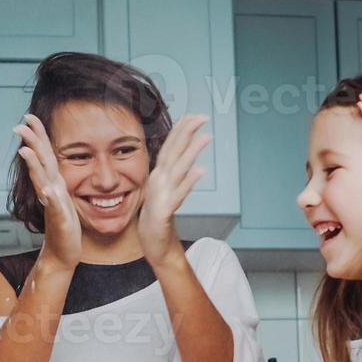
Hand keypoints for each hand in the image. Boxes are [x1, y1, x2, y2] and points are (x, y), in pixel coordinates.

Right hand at [14, 113, 81, 270]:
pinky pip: (56, 206)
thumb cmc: (64, 227)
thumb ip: (54, 183)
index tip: (29, 117)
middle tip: (18, 126)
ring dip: (34, 166)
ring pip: (43, 181)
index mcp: (53, 183)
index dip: (38, 136)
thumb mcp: (62, 199)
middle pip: (39, 163)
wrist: (63, 254)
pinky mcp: (60, 220)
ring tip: (26, 151)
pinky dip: (51, 197)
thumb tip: (49, 169)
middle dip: (31, 143)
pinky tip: (46, 189)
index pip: (44, 155)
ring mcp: (53, 205)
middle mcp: (50, 191)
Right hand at [137, 114, 211, 264]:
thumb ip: (177, 179)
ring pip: (177, 169)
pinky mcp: (164, 212)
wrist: (155, 247)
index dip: (180, 130)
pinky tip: (200, 171)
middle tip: (201, 116)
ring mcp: (161, 196)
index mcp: (159, 177)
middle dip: (186, 132)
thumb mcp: (169, 194)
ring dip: (190, 151)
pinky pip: (179, 194)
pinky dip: (188, 182)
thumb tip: (192, 166)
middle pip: (172, 152)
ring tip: (205, 137)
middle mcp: (159, 183)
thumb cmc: (160, 221)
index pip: (169, 148)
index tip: (191, 115)